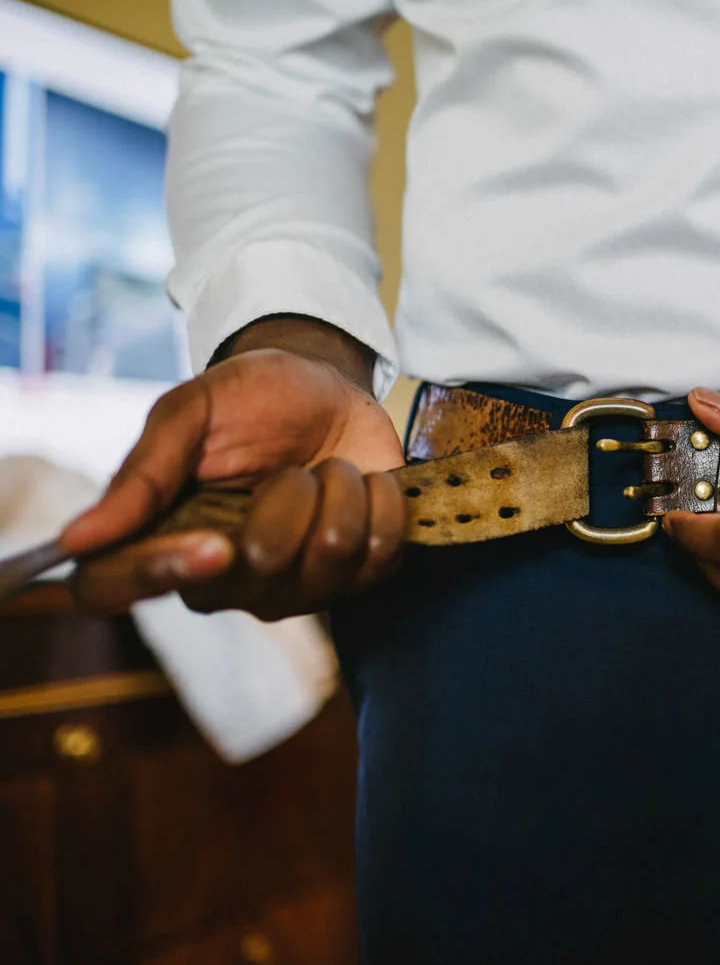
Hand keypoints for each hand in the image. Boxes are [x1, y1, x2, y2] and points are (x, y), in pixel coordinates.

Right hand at [61, 317, 406, 618]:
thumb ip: (143, 473)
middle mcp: (220, 578)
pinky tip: (365, 484)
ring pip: (328, 558)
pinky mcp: (354, 579)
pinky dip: (383, 503)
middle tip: (289, 466)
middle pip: (254, 570)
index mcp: (157, 536)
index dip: (161, 573)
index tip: (216, 543)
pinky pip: (381, 556)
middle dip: (288, 496)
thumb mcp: (191, 412)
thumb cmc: (252, 398)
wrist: (330, 389)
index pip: (116, 588)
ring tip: (326, 469)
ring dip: (340, 492)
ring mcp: (291, 588)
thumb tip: (77, 539)